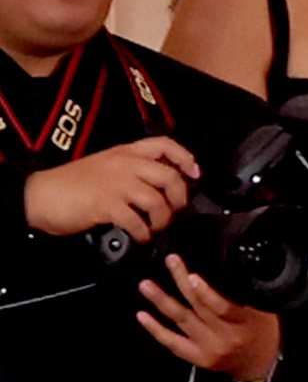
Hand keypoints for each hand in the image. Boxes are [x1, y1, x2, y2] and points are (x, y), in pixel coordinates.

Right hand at [22, 137, 195, 244]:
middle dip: (179, 199)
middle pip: (170, 177)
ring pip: (158, 201)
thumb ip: (130, 170)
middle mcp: (124, 164)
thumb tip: (158, 187)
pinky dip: (143, 233)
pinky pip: (138, 221)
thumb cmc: (69, 184)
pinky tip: (138, 236)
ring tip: (153, 227)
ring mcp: (116, 184)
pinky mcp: (107, 205)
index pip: (164, 145)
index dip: (185, 158)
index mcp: (124, 153)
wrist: (38, 195)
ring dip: (162, 220)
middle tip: (172, 211)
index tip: (194, 173)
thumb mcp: (103, 166)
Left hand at [130, 261, 279, 381]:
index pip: (224, 307)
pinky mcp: (198, 357)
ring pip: (182, 320)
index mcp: (245, 323)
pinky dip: (156, 329)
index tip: (193, 276)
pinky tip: (143, 315)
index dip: (206, 293)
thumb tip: (218, 270)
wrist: (260, 364)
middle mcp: (226, 336)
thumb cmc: (263, 332)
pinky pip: (173, 342)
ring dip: (161, 301)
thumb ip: (243, 296)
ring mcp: (209, 347)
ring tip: (146, 286)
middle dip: (181, 281)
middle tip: (170, 262)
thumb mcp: (263, 311)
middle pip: (198, 306)